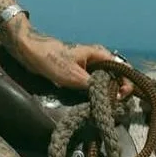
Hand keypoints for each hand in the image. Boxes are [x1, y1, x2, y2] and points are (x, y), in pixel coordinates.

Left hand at [4, 22, 134, 98]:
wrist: (30, 51)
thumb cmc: (52, 60)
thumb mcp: (75, 76)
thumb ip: (94, 86)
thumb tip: (109, 97)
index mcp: (100, 54)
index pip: (122, 69)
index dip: (126, 83)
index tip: (121, 97)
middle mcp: (96, 59)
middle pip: (114, 76)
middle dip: (116, 90)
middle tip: (113, 104)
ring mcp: (87, 65)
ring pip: (102, 80)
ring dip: (104, 92)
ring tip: (104, 105)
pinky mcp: (77, 72)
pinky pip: (90, 83)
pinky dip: (93, 91)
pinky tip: (91, 101)